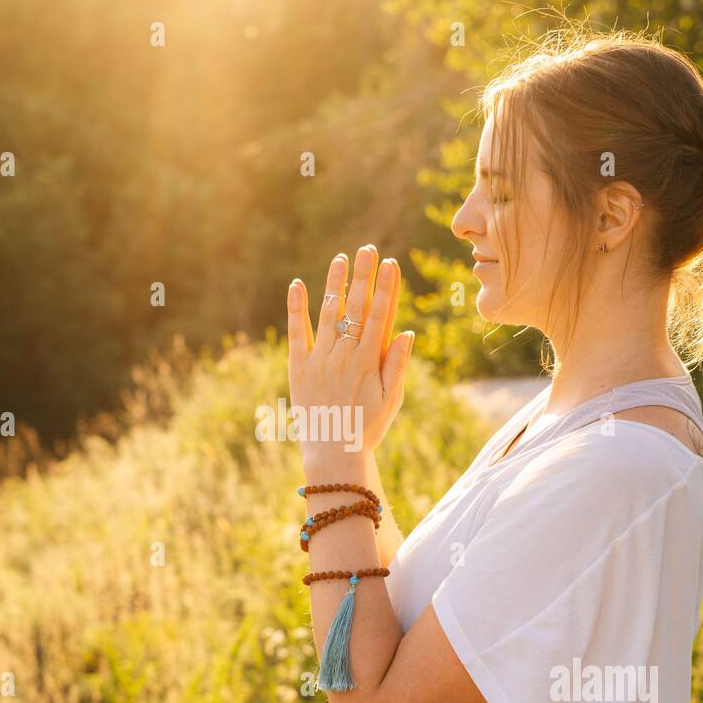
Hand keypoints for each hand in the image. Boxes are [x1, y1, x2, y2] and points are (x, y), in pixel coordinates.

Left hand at [287, 245, 414, 479]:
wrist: (333, 454)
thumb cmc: (367, 428)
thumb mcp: (391, 400)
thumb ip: (396, 365)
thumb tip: (406, 331)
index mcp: (369, 362)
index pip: (380, 316)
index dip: (386, 287)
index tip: (391, 263)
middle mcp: (344, 356)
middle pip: (356, 308)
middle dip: (364, 276)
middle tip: (368, 249)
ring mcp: (320, 360)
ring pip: (328, 314)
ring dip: (335, 284)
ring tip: (341, 258)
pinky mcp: (298, 368)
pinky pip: (297, 332)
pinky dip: (296, 308)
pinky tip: (298, 284)